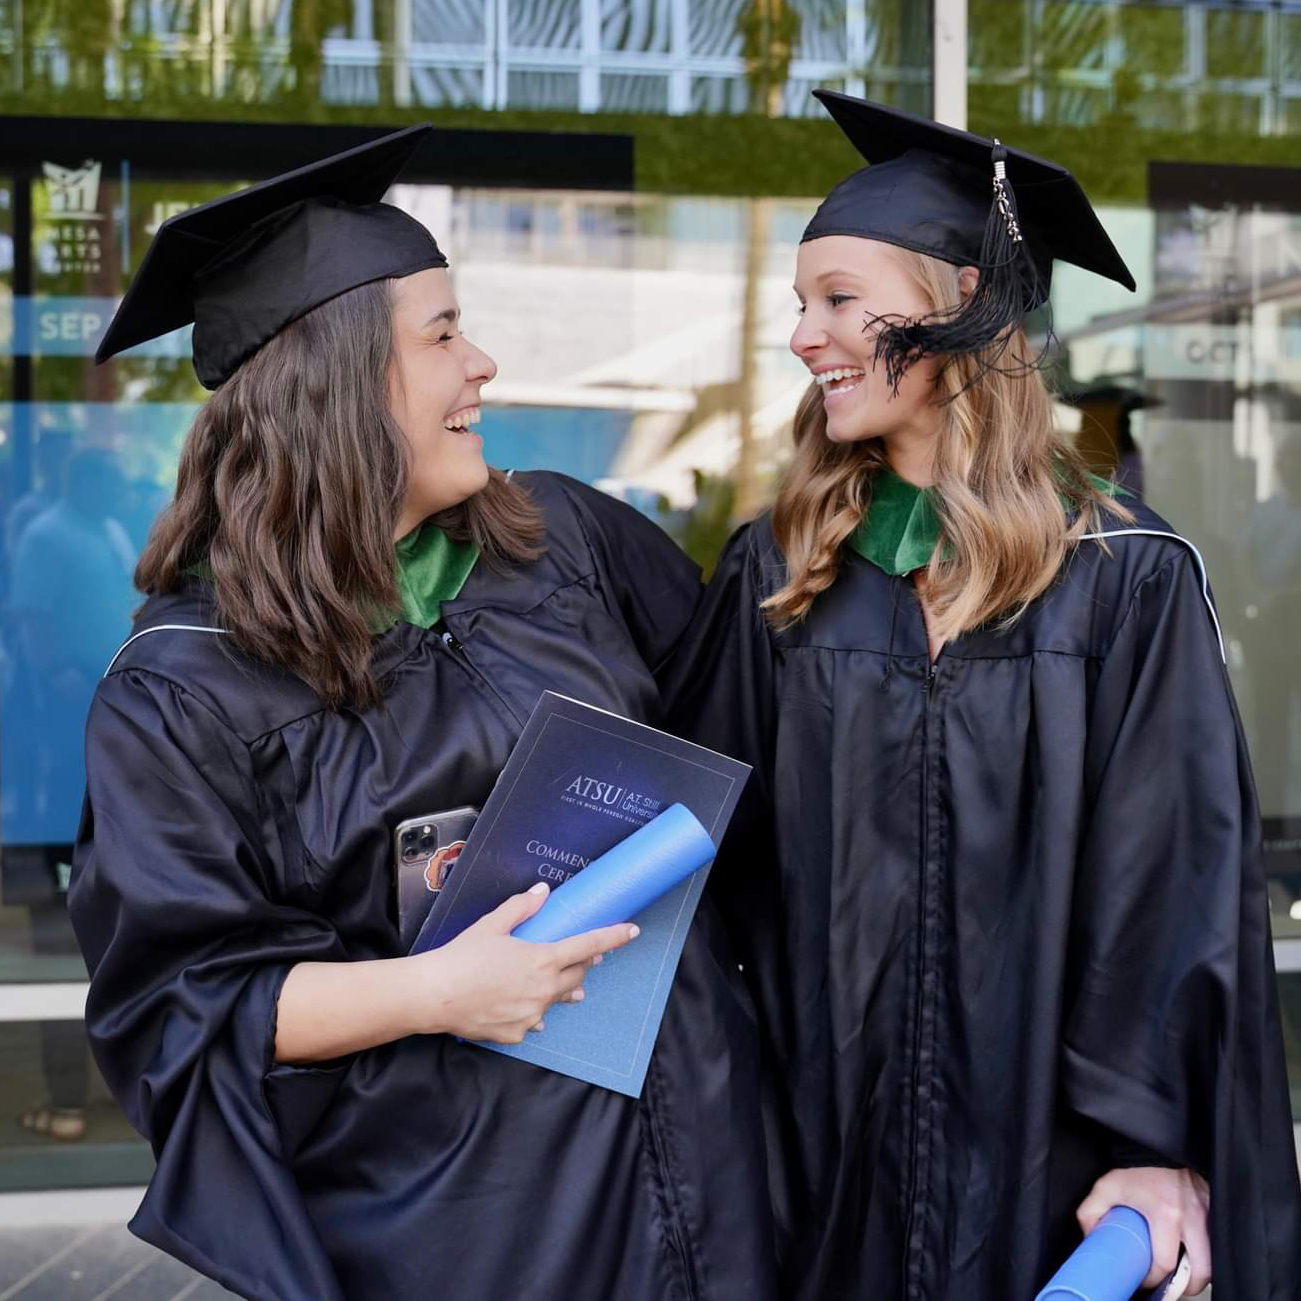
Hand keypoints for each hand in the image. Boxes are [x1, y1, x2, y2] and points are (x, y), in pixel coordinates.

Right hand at [412, 883, 638, 1043]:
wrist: (435, 996)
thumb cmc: (462, 956)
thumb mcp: (492, 925)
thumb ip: (521, 908)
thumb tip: (542, 892)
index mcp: (543, 959)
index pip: (589, 945)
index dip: (613, 937)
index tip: (632, 932)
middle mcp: (544, 989)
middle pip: (577, 973)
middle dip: (585, 963)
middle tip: (587, 956)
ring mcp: (533, 1015)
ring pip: (558, 999)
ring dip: (565, 989)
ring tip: (572, 987)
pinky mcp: (518, 1033)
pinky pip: (536, 1021)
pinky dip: (535, 1011)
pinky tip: (529, 1006)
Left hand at [1077, 1166, 1210, 1294]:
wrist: (1162, 1148)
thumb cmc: (1137, 1169)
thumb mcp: (1108, 1186)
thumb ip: (1091, 1211)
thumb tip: (1091, 1237)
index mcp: (1166, 1213)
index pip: (1165, 1263)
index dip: (1154, 1280)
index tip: (1146, 1281)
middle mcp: (1193, 1217)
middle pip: (1202, 1270)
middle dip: (1188, 1286)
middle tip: (1173, 1285)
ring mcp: (1211, 1214)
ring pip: (1217, 1260)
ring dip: (1202, 1273)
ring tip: (1187, 1275)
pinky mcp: (1219, 1210)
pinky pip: (1221, 1242)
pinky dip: (1212, 1255)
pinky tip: (1197, 1255)